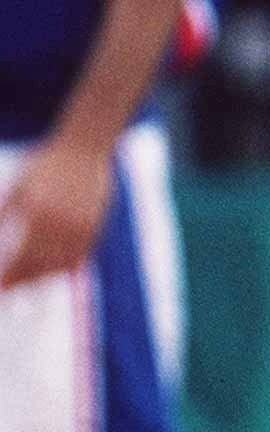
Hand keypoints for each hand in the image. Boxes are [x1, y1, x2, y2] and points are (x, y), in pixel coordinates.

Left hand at [0, 137, 111, 289]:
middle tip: (10, 287)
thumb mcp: (17, 189)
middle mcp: (59, 220)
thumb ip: (2, 219)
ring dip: (42, 276)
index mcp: (35, 211)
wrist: (85, 146)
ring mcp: (79, 223)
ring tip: (30, 276)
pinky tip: (52, 263)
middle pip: (38, 268)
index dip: (8, 280)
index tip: (1, 289)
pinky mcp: (94, 224)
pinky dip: (64, 264)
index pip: (19, 260)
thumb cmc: (45, 166)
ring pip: (58, 265)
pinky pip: (77, 255)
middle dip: (22, 281)